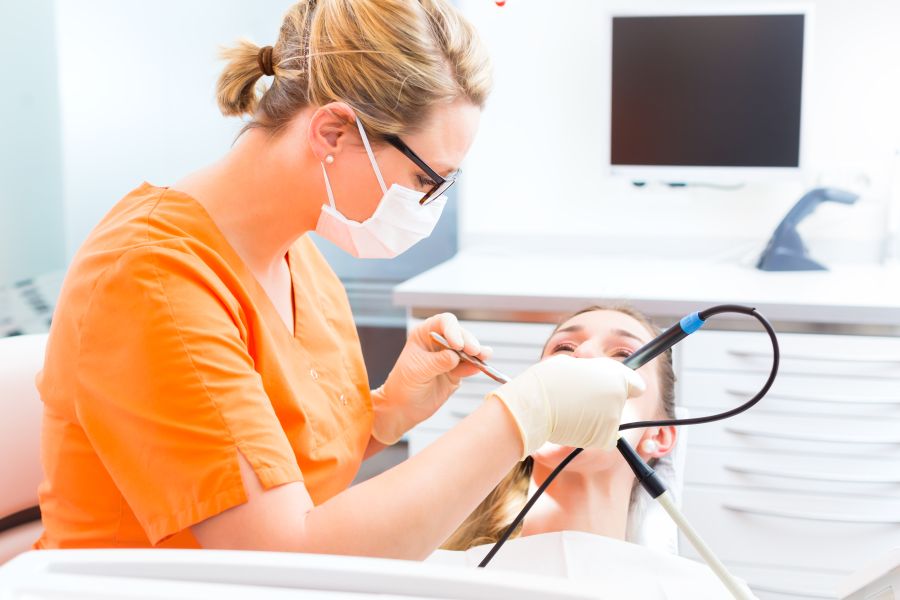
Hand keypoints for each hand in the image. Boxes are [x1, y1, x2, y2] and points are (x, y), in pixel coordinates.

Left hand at [371, 313, 491, 444]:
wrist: (403, 408)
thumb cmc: (403, 385)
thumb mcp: (417, 371)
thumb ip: (436, 362)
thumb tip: (455, 356)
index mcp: (425, 334)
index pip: (443, 323)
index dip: (453, 329)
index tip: (457, 344)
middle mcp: (439, 342)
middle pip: (460, 335)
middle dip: (468, 342)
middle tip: (474, 351)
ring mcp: (449, 358)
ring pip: (468, 350)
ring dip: (477, 353)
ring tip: (485, 356)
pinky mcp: (456, 372)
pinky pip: (469, 367)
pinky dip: (476, 367)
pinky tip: (481, 367)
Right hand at [489, 354, 645, 457]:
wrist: (537, 403)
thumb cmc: (548, 381)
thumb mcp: (574, 364)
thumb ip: (593, 373)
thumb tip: (595, 377)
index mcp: (616, 375)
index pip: (636, 385)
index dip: (625, 388)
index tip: (614, 390)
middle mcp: (620, 396)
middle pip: (618, 403)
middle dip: (604, 403)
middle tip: (580, 400)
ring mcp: (614, 418)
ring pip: (608, 420)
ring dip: (595, 418)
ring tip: (571, 410)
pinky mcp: (605, 437)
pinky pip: (602, 437)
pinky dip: (590, 434)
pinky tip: (573, 425)